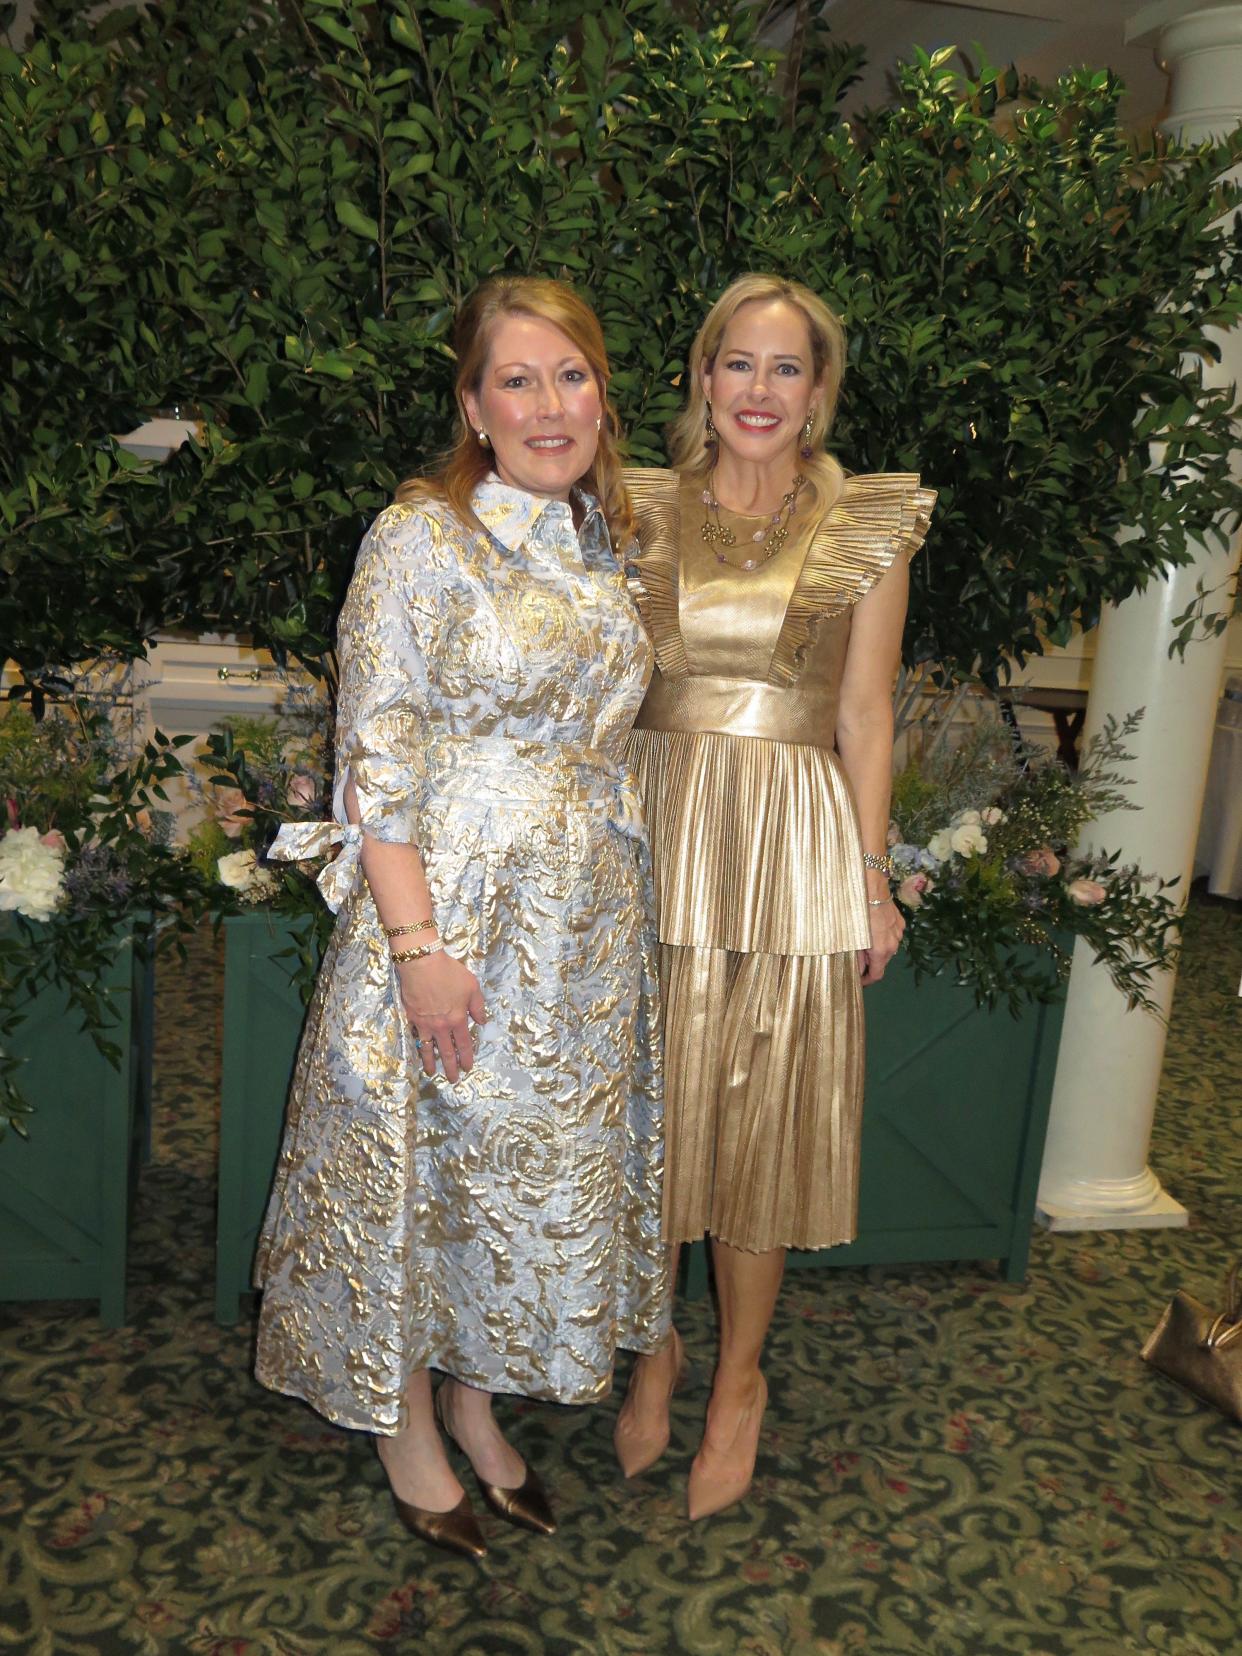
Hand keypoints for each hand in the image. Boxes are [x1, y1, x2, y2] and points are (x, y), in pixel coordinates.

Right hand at [397, 948, 487, 1081]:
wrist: (421, 964)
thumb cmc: (449, 972)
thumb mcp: (472, 986)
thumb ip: (478, 1006)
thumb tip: (482, 1022)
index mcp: (458, 1020)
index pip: (464, 1044)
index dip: (466, 1058)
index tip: (467, 1068)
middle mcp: (441, 1026)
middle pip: (446, 1052)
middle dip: (450, 1068)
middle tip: (452, 1080)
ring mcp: (424, 1024)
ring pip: (428, 1049)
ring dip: (431, 1063)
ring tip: (432, 1074)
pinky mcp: (411, 1017)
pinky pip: (414, 1037)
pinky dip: (416, 1047)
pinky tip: (418, 1052)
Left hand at [858, 899, 904, 985]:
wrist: (870, 886)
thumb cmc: (856, 912)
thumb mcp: (851, 938)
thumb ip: (855, 957)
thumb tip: (857, 971)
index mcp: (881, 951)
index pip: (877, 975)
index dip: (866, 981)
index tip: (858, 981)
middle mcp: (893, 944)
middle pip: (882, 961)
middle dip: (870, 962)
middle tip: (855, 956)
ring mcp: (898, 932)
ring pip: (887, 947)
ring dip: (877, 948)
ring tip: (863, 939)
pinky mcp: (900, 921)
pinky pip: (891, 934)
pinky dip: (882, 936)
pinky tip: (872, 927)